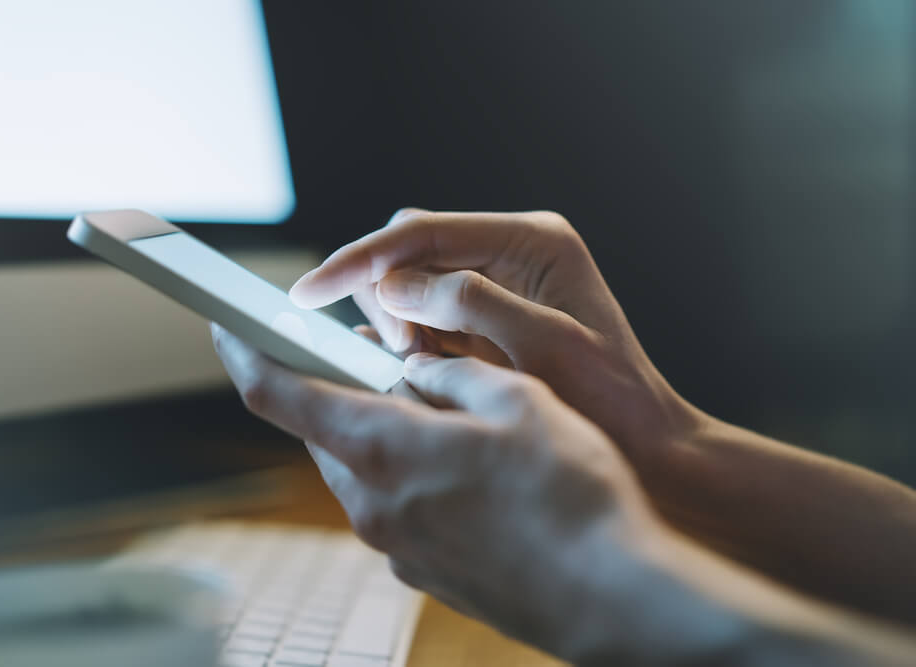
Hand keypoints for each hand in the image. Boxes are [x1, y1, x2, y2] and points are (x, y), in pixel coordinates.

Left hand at [211, 323, 660, 659]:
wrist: (611, 595)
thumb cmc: (570, 495)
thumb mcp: (516, 400)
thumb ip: (450, 375)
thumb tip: (414, 367)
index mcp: (382, 449)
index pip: (278, 394)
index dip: (245, 353)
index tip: (227, 327)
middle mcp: (372, 504)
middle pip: (323, 429)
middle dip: (338, 386)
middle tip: (378, 355)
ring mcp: (396, 543)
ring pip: (360, 466)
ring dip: (378, 429)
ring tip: (438, 407)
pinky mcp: (422, 568)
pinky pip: (393, 503)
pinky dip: (406, 470)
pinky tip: (463, 463)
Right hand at [289, 208, 695, 473]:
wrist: (645, 446)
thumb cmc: (609, 397)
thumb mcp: (545, 345)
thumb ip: (470, 302)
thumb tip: (394, 283)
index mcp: (532, 241)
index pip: (423, 232)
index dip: (361, 260)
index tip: (309, 293)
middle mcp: (509, 253)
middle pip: (409, 249)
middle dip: (383, 296)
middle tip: (405, 354)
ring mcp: (495, 286)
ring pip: (409, 282)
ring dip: (395, 322)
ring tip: (421, 367)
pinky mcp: (483, 320)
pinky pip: (422, 315)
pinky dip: (407, 341)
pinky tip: (414, 369)